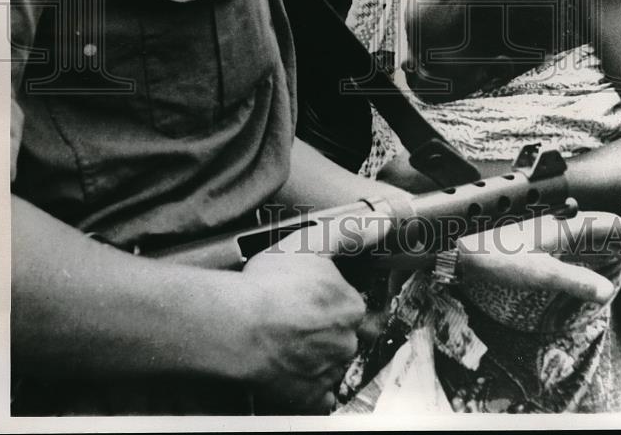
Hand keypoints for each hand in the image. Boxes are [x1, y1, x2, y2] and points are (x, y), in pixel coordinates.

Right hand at [241, 236, 365, 412]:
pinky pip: (322, 398)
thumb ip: (349, 234)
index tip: (311, 299)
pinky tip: (296, 374)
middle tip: (298, 321)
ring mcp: (329, 372)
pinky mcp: (309, 398)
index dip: (331, 301)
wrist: (237, 326)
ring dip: (319, 357)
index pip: (352, 306)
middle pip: (345, 337)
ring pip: (333, 365)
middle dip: (327, 331)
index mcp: (351, 307)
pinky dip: (314, 390)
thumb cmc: (270, 285)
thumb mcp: (310, 243)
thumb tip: (382, 222)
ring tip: (289, 343)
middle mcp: (346, 342)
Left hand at [458, 211, 620, 304]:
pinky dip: (586, 250)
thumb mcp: (538, 272)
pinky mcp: (534, 240)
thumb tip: (607, 292)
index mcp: (564, 226)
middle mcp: (558, 224)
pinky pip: (570, 242)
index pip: (608, 224)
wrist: (457, 245)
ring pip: (585, 233)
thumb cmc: (494, 255)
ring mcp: (546, 231)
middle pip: (599, 226)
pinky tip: (586, 262)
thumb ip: (574, 281)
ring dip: (605, 242)